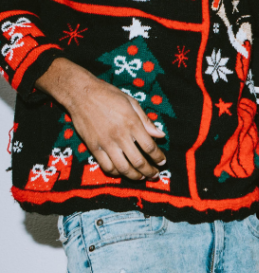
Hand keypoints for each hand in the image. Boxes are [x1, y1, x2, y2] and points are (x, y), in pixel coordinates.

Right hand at [36, 58, 165, 180]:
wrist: (81, 95)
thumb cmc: (109, 95)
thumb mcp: (132, 103)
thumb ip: (146, 121)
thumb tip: (161, 135)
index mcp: (132, 123)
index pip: (149, 146)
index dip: (158, 157)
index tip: (163, 161)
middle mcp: (120, 136)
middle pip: (138, 161)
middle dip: (149, 170)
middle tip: (155, 174)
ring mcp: (105, 143)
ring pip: (122, 168)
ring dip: (134, 176)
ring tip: (142, 177)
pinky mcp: (93, 148)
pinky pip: (106, 166)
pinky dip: (116, 172)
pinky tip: (122, 172)